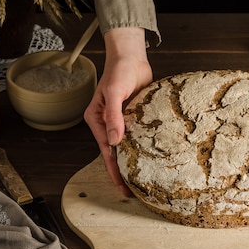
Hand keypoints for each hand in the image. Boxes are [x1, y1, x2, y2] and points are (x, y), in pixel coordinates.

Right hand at [84, 27, 152, 195]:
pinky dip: (143, 146)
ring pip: (127, 146)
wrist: (131, 57)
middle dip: (122, 171)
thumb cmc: (119, 71)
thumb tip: (115, 142)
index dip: (114, 169)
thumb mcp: (115, 92)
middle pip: (115, 153)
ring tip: (142, 179)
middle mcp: (107, 123)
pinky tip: (151, 157)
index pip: (106, 150)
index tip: (121, 185)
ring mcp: (121, 121)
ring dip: (134, 160)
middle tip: (133, 191)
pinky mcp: (134, 117)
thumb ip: (114, 116)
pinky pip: (138, 135)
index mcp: (96, 120)